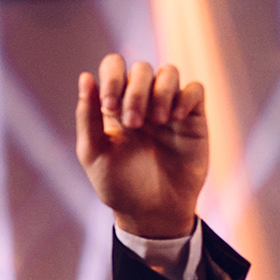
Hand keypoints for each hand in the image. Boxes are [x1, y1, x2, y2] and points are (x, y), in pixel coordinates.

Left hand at [75, 55, 206, 237]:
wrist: (152, 213)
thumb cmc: (119, 185)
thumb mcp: (94, 153)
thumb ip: (87, 116)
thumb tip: (85, 76)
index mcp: (115, 104)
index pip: (114, 65)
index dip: (112, 76)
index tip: (109, 106)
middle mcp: (142, 101)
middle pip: (142, 68)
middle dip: (135, 91)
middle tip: (133, 123)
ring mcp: (169, 107)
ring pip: (169, 72)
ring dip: (160, 92)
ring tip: (158, 122)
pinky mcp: (193, 118)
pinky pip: (195, 89)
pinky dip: (185, 97)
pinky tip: (175, 120)